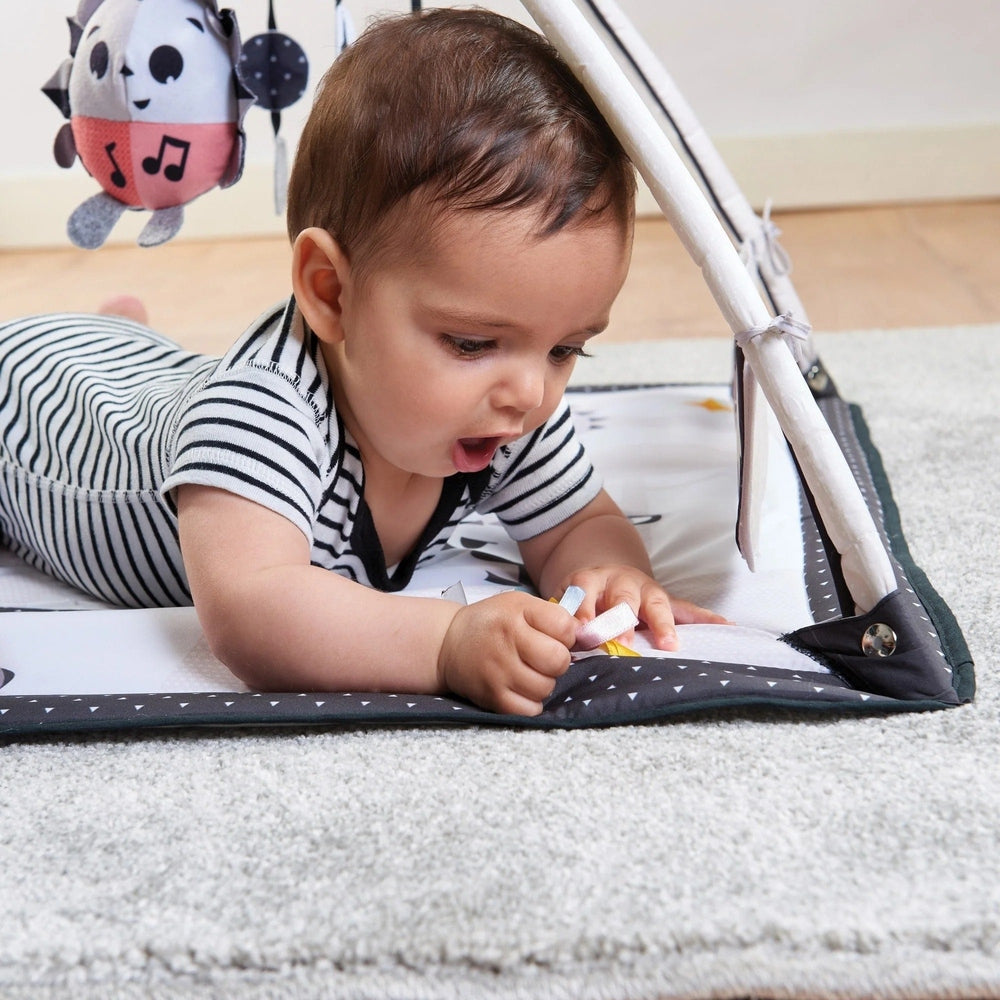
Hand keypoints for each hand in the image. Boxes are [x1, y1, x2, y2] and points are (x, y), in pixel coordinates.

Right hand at [437, 591, 576, 715]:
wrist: (448, 643)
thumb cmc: (493, 622)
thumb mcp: (520, 604)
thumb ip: (554, 616)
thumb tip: (587, 637)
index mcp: (517, 612)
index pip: (565, 628)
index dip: (568, 635)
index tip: (555, 636)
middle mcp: (507, 641)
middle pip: (558, 661)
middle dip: (558, 661)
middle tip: (543, 657)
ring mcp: (498, 672)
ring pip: (546, 687)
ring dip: (544, 682)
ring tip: (530, 672)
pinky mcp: (492, 697)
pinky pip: (530, 709)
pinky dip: (532, 702)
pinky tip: (522, 689)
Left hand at [561, 565, 727, 650]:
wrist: (602, 574)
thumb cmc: (583, 598)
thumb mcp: (567, 601)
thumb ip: (568, 618)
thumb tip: (571, 640)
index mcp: (590, 580)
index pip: (585, 594)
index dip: (583, 613)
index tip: (583, 633)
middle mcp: (620, 581)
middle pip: (623, 598)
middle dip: (623, 621)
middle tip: (622, 642)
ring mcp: (646, 589)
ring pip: (656, 603)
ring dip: (662, 624)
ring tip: (670, 644)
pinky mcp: (666, 600)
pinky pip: (688, 609)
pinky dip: (706, 617)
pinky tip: (726, 626)